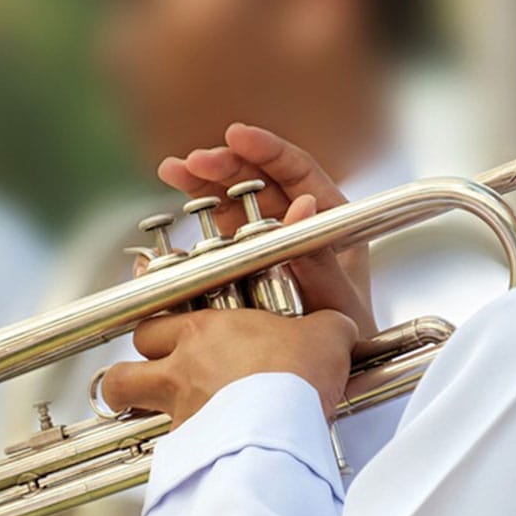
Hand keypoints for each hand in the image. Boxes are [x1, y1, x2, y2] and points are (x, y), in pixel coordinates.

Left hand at [103, 308, 358, 424]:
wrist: (282, 424)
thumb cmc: (296, 374)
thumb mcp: (326, 336)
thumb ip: (326, 327)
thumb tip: (338, 328)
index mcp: (206, 331)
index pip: (161, 318)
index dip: (160, 327)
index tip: (163, 334)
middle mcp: (181, 365)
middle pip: (131, 351)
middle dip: (134, 360)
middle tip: (145, 371)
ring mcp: (175, 405)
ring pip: (122, 389)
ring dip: (124, 396)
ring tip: (131, 405)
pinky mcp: (183, 445)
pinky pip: (160, 440)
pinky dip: (167, 443)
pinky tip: (184, 448)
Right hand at [158, 123, 376, 336]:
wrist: (322, 380)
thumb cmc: (347, 341)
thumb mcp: (340, 302)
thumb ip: (321, 259)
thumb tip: (302, 209)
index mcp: (328, 220)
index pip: (297, 171)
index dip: (266, 148)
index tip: (236, 135)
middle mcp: (294, 225)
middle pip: (256, 180)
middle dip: (223, 165)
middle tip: (193, 162)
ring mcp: (263, 243)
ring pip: (230, 202)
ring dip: (200, 185)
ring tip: (173, 172)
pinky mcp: (238, 264)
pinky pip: (214, 237)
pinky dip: (191, 226)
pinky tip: (168, 219)